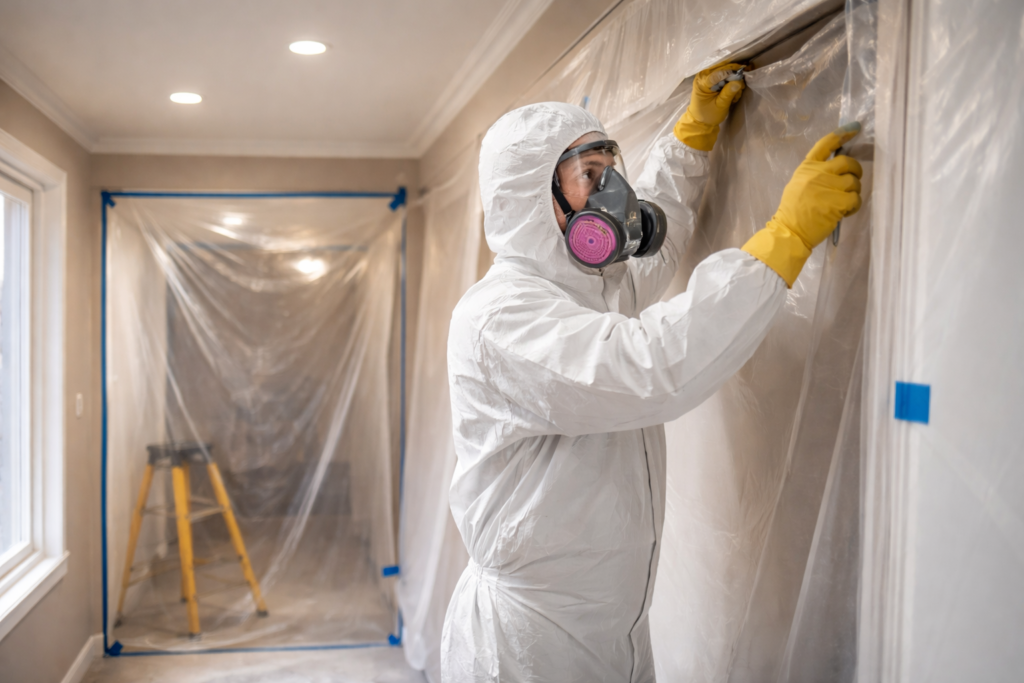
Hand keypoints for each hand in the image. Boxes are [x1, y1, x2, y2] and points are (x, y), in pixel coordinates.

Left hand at [673, 63, 745, 150]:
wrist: (700, 120)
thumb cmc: (708, 115)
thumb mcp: (720, 106)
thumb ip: (728, 93)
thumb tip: (738, 82)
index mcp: (702, 82)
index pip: (719, 73)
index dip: (732, 72)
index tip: (743, 75)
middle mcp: (703, 75)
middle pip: (723, 68)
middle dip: (734, 76)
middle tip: (741, 87)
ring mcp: (707, 75)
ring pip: (725, 70)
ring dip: (733, 79)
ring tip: (736, 93)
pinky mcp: (711, 78)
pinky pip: (724, 74)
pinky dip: (730, 81)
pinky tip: (732, 92)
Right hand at [772, 123, 862, 249]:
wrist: (789, 232)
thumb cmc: (793, 212)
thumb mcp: (798, 185)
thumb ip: (815, 174)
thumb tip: (838, 170)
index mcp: (807, 168)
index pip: (826, 143)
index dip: (843, 134)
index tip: (855, 128)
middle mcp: (818, 173)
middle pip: (847, 162)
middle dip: (855, 171)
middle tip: (853, 181)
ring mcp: (828, 187)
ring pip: (854, 182)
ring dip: (853, 192)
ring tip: (844, 203)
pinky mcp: (838, 202)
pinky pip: (856, 198)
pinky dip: (854, 206)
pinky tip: (845, 212)